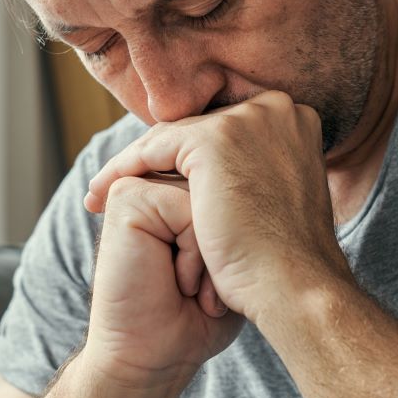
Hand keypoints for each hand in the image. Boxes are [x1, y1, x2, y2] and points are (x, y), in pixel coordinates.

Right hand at [83, 176, 242, 387]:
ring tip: (190, 288)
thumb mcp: (231, 260)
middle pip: (221, 189)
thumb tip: (264, 180)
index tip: (206, 287)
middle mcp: (159, 185)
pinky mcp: (127, 200)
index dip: (234, 242)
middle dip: (221, 246)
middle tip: (196, 292)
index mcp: (181, 195)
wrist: (156, 357)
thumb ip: (238, 218)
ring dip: (210, 253)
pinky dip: (193, 254)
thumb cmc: (198, 318)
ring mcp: (140, 190)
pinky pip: (187, 208)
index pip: (232, 190)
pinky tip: (178, 282)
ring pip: (208, 196)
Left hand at [84, 91, 350, 322]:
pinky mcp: (215, 139)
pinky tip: (102, 192)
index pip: (225, 129)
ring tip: (102, 194)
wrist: (295, 289)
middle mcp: (276, 109)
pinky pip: (153, 149)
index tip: (159, 184)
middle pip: (197, 129)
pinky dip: (124, 169)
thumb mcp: (279, 201)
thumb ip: (258, 173)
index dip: (188, 159)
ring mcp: (247, 120)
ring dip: (134, 165)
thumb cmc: (288, 261)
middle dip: (159, 159)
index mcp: (295, 120)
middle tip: (121, 185)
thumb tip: (233, 172)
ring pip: (172, 137)